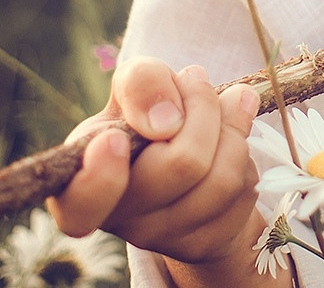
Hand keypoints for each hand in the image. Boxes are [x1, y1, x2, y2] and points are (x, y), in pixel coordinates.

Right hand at [49, 59, 265, 269]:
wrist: (185, 152)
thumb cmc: (148, 113)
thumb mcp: (135, 83)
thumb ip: (141, 83)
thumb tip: (167, 119)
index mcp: (83, 181)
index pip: (79, 207)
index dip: (99, 180)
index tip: (115, 138)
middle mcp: (118, 220)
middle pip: (183, 165)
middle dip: (203, 107)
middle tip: (196, 79)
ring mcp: (163, 238)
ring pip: (223, 179)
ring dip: (233, 126)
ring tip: (224, 104)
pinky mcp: (204, 243)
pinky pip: (244, 190)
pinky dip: (245, 152)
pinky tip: (227, 142)